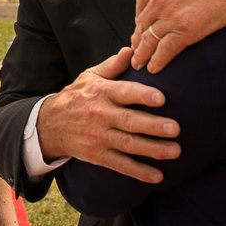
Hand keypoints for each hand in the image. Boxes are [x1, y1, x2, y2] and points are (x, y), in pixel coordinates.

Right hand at [36, 48, 179, 182]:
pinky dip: (138, 172)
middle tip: (176, 128)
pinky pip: (120, 164)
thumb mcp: (89, 77)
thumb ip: (113, 65)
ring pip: (128, 144)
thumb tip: (132, 49)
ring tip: (175, 151)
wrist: (49, 124)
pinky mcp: (97, 155)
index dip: (142, 95)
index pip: (124, 93)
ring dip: (153, 149)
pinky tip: (157, 176)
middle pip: (130, 121)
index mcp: (101, 93)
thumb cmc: (76, 97)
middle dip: (153, 126)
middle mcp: (100, 115)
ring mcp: (99, 137)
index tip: (162, 98)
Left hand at [130, 0, 225, 72]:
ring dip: (142, 54)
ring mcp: (170, 16)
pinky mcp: (187, 31)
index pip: (140, 7)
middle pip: (142, 25)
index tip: (141, 28)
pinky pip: (166, 51)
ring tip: (140, 63)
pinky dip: (158, 62)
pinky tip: (155, 67)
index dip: (140, 21)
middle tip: (136, 49)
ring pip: (149, 40)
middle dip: (138, 39)